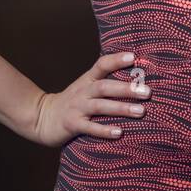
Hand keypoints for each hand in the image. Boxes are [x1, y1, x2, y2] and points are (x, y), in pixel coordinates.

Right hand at [29, 51, 150, 147]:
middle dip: (127, 89)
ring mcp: (76, 108)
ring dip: (121, 108)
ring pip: (100, 106)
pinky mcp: (72, 125)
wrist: (42, 118)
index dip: (116, 60)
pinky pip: (89, 128)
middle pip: (105, 87)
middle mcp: (83, 92)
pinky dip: (104, 130)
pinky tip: (119, 133)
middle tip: (148, 92)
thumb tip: (138, 78)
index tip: (134, 57)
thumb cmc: (74, 102)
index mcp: (88, 80)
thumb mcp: (86, 87)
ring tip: (141, 111)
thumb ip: (106, 81)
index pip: (102, 65)